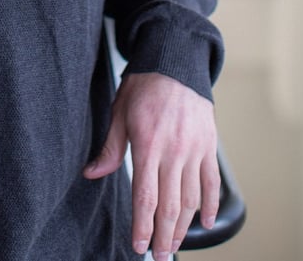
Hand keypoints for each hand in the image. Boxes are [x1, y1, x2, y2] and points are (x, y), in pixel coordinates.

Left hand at [83, 72, 218, 259]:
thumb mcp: (120, 112)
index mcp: (148, 144)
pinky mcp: (209, 145)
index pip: (145, 196)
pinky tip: (205, 222)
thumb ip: (110, 148)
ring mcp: (194, 149)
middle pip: (170, 205)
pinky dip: (210, 204)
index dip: (142, 226)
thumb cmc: (144, 86)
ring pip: (191, 199)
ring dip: (183, 227)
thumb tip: (91, 173)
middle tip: (158, 256)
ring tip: (173, 243)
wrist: (175, 61)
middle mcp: (174, 151)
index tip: (139, 246)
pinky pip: (211, 182)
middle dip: (163, 236)